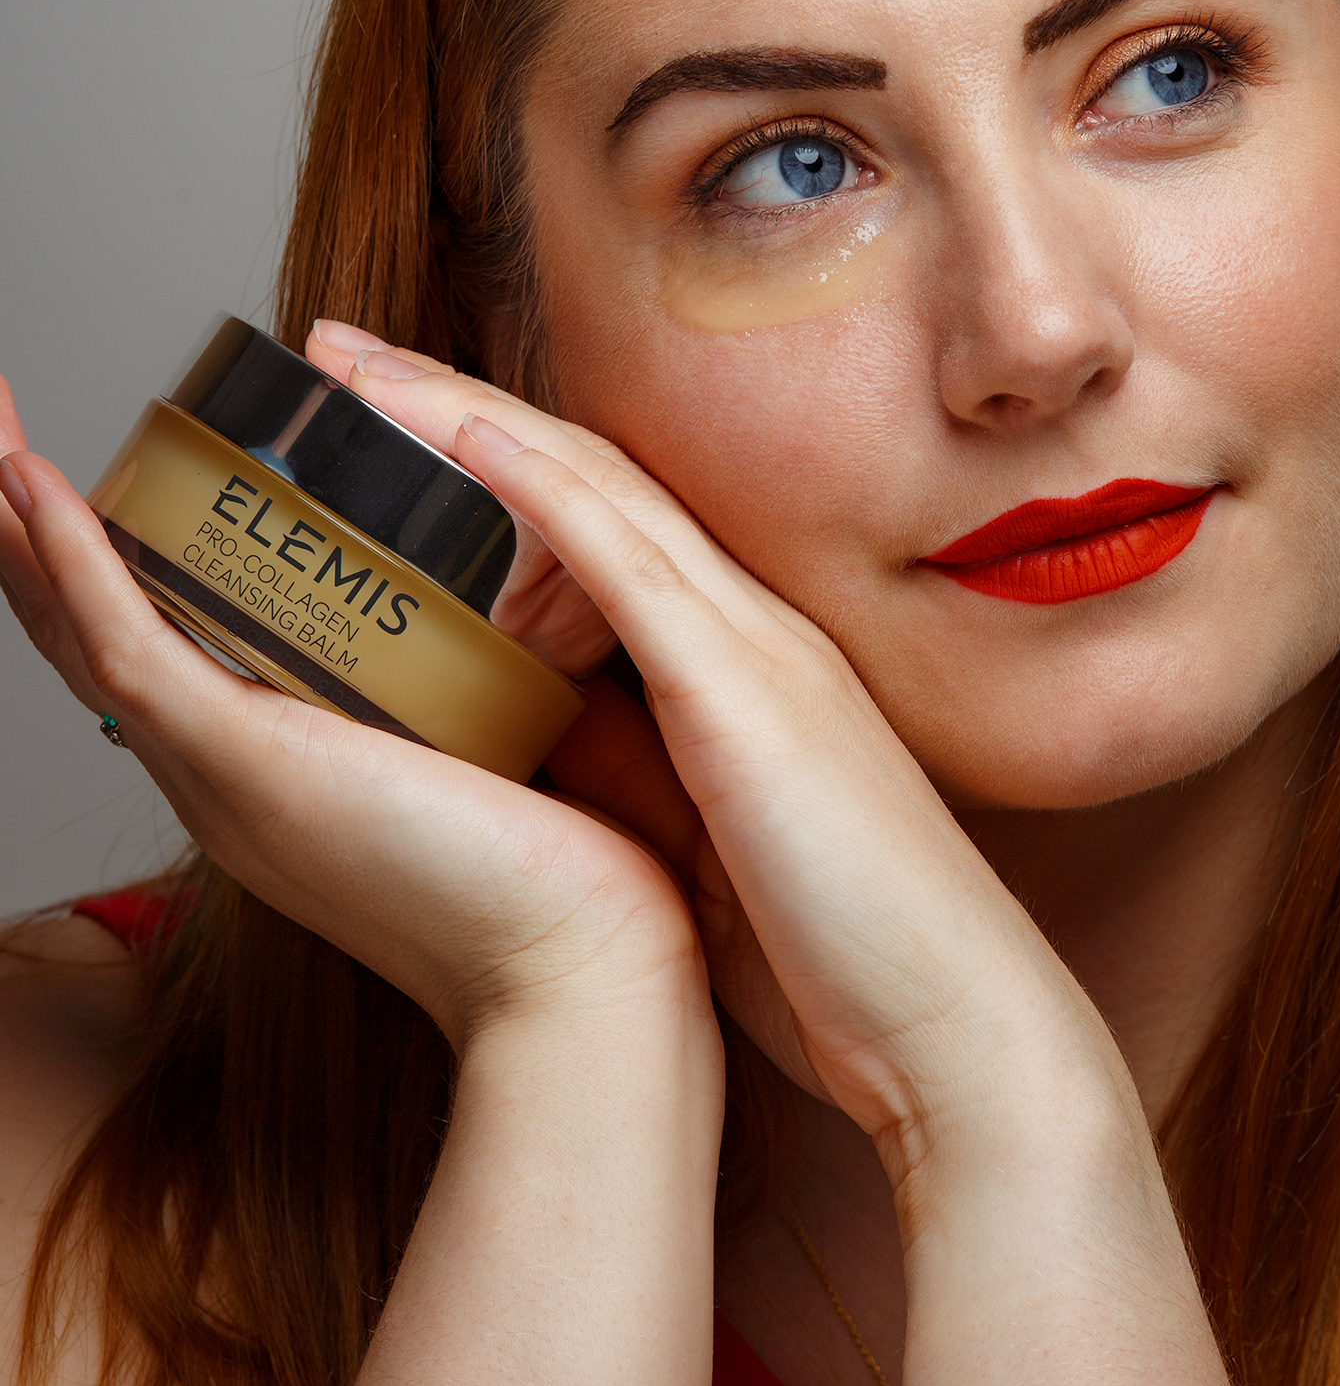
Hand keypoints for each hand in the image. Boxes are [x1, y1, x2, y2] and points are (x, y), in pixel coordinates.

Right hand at [0, 372, 711, 1053]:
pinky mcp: (245, 763)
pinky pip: (128, 648)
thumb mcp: (484, 767)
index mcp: (261, 777)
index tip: (80, 477)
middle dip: (27, 534)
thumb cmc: (553, 888)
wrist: (576, 978)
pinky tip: (38, 491)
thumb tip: (482, 642)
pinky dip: (76, 563)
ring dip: (20, 524)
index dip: (99, 567)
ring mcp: (218, 771)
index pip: (150, 654)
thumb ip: (456, 708)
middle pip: (84, 638)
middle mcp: (216, 777)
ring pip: (78, 632)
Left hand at [297, 327, 1116, 1181]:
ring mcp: (757, 654)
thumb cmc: (843, 960)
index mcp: (744, 664)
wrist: (959, 1028)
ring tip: (353, 372)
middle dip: (451, 403)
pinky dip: (546, 497)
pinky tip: (468, 441)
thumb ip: (631, 767)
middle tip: (334, 357)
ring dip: (466, 418)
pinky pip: (634, 571)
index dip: (488, 455)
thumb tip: (526, 725)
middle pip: (583, 473)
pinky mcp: (750, 704)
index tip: (379, 420)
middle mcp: (752, 630)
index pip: (599, 517)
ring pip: (595, 492)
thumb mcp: (706, 842)